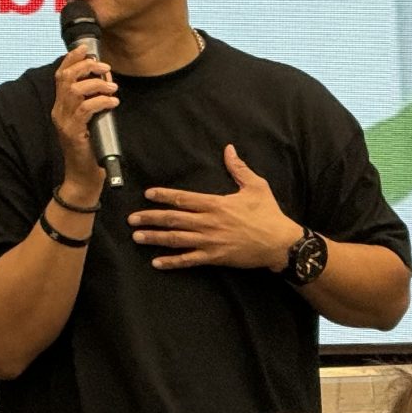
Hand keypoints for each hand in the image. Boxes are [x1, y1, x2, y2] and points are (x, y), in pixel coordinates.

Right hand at [51, 45, 117, 191]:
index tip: (85, 49)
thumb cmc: (90, 149)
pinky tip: (112, 103)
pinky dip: (101, 101)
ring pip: (75, 90)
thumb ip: (92, 102)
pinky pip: (86, 109)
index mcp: (61, 106)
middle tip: (105, 68)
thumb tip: (106, 81)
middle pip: (65, 77)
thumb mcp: (90, 120)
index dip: (71, 58)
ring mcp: (64, 122)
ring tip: (112, 88)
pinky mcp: (73, 132)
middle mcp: (58, 111)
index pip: (60, 75)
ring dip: (97, 84)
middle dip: (86, 67)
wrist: (83, 177)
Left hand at [127, 144, 300, 269]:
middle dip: (150, 218)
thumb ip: (238, 168)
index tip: (148, 194)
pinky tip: (156, 262)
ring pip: (176, 239)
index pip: (183, 198)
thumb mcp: (256, 186)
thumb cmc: (268, 214)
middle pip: (173, 219)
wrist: (280, 243)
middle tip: (131, 219)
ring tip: (137, 237)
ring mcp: (209, 242)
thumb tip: (229, 149)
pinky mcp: (214, 258)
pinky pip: (188, 261)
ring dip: (155, 238)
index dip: (163, 196)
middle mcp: (208, 222)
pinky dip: (172, 262)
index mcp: (215, 204)